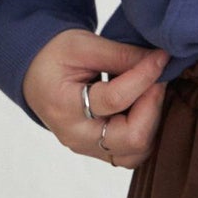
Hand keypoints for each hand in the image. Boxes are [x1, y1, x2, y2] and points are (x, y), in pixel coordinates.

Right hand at [22, 28, 170, 168]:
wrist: (35, 73)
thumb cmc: (55, 57)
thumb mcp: (84, 45)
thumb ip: (122, 54)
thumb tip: (160, 60)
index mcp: (65, 106)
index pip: (115, 99)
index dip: (145, 76)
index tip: (161, 57)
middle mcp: (76, 136)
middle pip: (132, 138)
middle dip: (153, 105)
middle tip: (158, 77)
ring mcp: (88, 148)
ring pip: (137, 152)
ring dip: (152, 121)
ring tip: (149, 92)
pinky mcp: (99, 150)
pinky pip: (133, 152)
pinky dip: (146, 130)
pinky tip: (144, 105)